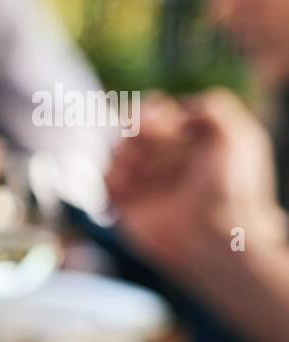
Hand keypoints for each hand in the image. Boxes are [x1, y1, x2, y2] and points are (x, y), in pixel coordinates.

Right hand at [106, 90, 284, 274]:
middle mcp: (163, 159)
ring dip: (126, 157)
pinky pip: (104, 181)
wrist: (215, 235)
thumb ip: (212, 106)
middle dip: (137, 134)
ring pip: (115, 152)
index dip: (152, 113)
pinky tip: (129, 187)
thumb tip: (182, 106)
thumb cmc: (231, 186)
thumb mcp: (237, 135)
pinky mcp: (125, 204)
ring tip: (144, 175)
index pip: (155, 111)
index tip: (164, 124)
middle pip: (129, 129)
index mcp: (188, 140)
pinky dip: (113, 180)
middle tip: (152, 147)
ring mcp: (143, 181)